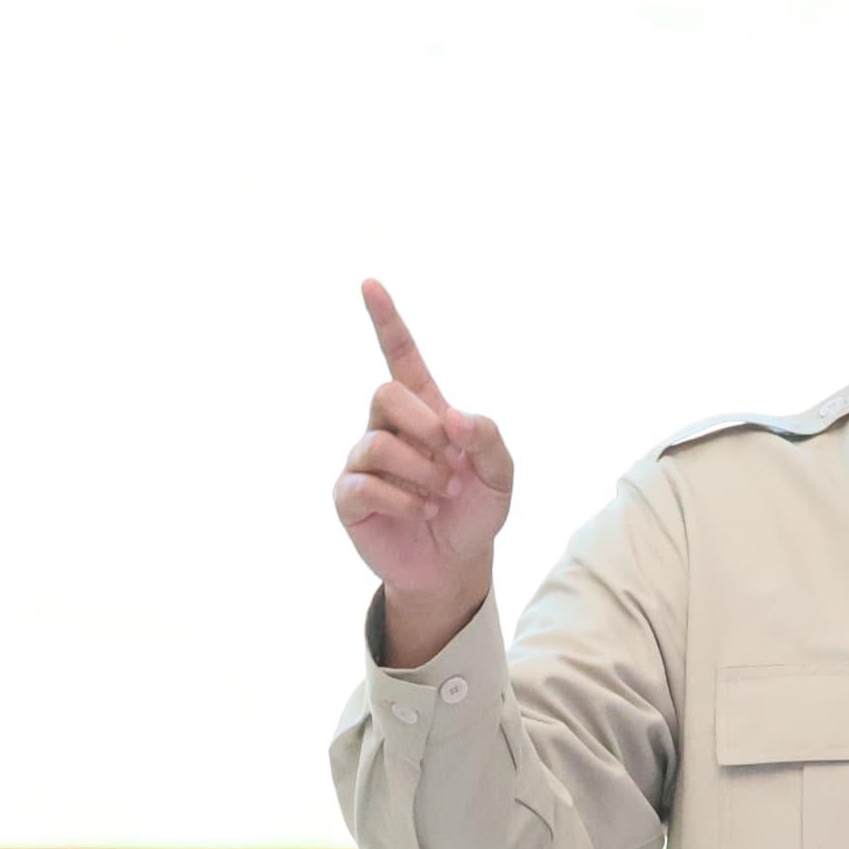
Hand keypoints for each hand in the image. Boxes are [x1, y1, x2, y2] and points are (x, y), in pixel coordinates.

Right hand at [332, 279, 514, 666]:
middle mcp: (387, 426)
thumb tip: (452, 419)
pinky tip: (422, 513)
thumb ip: (487, 437)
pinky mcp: (349, 495)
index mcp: (425, 409)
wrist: (456, 564)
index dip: (386, 320)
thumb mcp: (499, 474)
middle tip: (449, 460)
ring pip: (376, 441)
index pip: (400, 354)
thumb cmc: (475, 511)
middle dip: (423, 424)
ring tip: (440, 497)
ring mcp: (363, 460)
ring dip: (420, 471)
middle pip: (385, 392)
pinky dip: (403, 500)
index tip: (369, 283)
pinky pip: (363, 482)